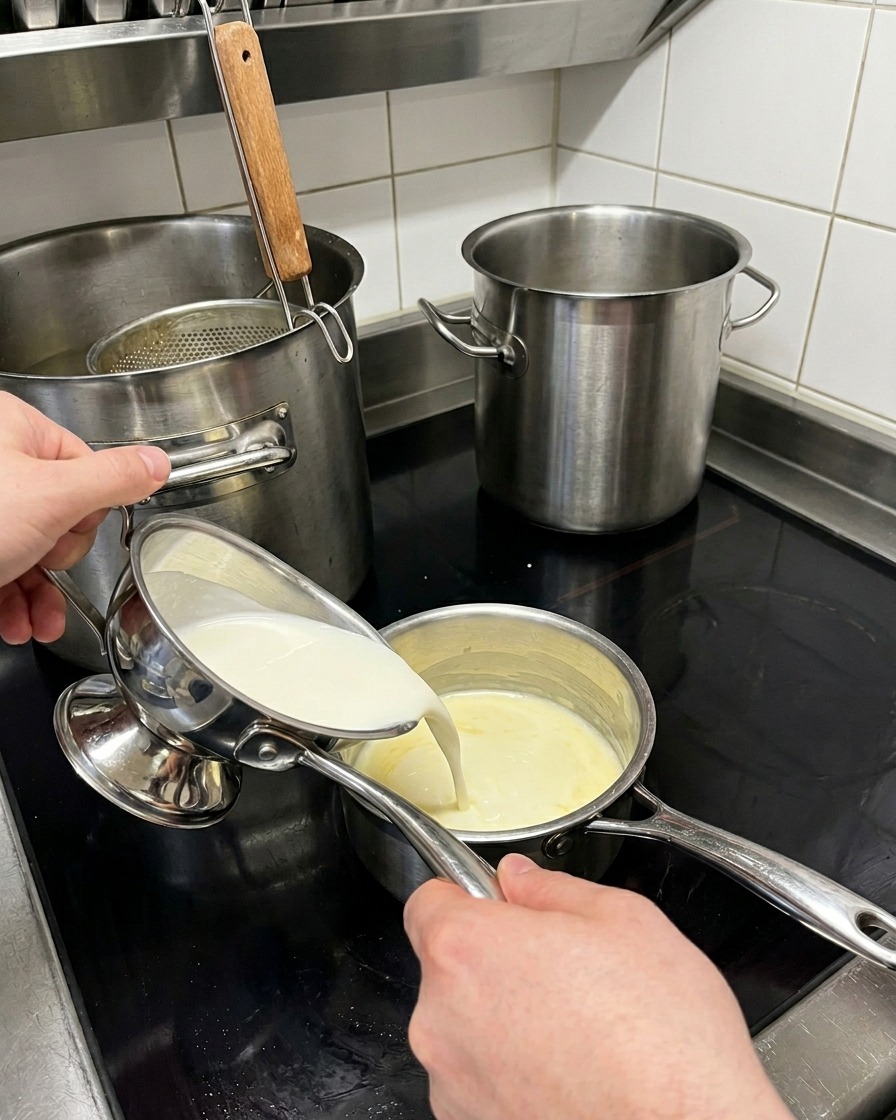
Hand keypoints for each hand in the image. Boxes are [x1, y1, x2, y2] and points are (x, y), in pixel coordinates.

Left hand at [0, 392, 169, 644]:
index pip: (84, 465)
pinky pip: (0, 568)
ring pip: (27, 548)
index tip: (70, 530)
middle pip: (58, 512)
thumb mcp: (52, 498)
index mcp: (11, 428)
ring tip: (38, 621)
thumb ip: (112, 479)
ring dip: (39, 595)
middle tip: (41, 560)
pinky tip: (17, 624)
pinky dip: (12, 602)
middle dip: (56, 558)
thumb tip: (157, 463)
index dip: (86, 510)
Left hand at [404, 854, 790, 1119]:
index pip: (428, 901)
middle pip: (449, 967)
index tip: (500, 907)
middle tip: (562, 971)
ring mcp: (453, 1082)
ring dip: (504, 1021)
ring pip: (465, 1027)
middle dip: (496, 961)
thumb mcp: (624, 920)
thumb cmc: (661, 1043)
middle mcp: (442, 1017)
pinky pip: (480, 1081)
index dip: (468, 897)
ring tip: (576, 1030)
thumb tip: (521, 879)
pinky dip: (512, 1074)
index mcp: (467, 949)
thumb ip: (553, 888)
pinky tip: (570, 1072)